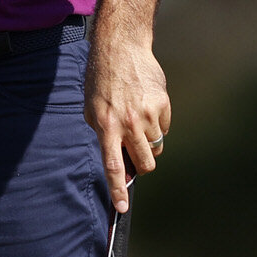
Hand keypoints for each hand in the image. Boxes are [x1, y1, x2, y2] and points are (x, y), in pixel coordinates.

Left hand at [86, 36, 170, 213]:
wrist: (120, 48)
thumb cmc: (101, 80)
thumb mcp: (91, 109)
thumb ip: (103, 136)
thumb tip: (118, 164)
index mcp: (106, 125)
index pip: (112, 165)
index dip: (118, 189)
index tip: (121, 207)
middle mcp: (128, 123)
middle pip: (145, 163)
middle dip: (141, 165)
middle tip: (134, 153)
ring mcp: (147, 114)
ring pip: (156, 147)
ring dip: (148, 142)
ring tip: (136, 120)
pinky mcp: (162, 104)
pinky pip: (164, 128)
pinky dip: (157, 124)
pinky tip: (146, 106)